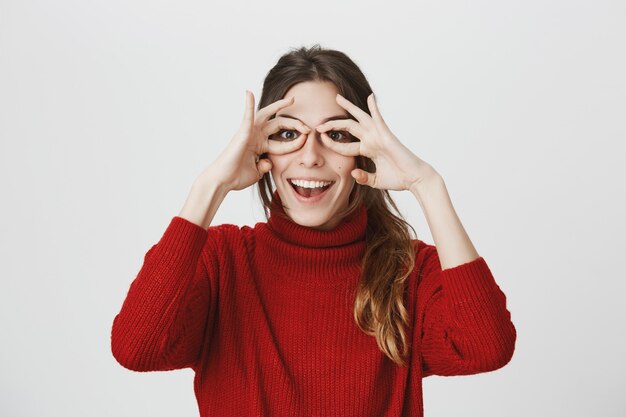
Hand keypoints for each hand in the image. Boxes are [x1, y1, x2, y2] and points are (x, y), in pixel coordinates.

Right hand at [201, 90, 311, 191]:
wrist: (224, 181)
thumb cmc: (236, 177)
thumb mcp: (257, 172)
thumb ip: (265, 166)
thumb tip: (269, 162)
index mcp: (261, 146)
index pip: (283, 141)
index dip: (296, 142)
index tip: (306, 141)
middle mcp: (256, 136)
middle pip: (279, 124)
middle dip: (294, 125)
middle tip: (308, 128)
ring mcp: (249, 133)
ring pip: (266, 115)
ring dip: (278, 106)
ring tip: (290, 100)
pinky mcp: (242, 133)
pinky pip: (246, 116)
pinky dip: (248, 104)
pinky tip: (248, 93)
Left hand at [315, 93, 439, 191]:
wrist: (414, 179)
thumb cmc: (398, 179)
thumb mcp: (375, 180)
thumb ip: (363, 177)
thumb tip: (353, 172)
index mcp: (368, 150)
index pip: (345, 145)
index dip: (333, 143)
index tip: (321, 140)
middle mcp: (372, 140)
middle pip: (349, 127)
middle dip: (333, 124)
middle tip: (319, 124)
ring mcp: (379, 136)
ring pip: (360, 118)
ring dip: (349, 107)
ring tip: (338, 98)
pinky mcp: (387, 135)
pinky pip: (379, 118)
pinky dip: (374, 107)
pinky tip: (370, 97)